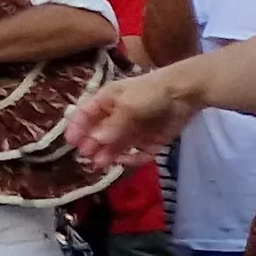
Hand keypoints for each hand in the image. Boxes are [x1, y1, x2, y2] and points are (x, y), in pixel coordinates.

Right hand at [68, 65, 203, 164]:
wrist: (185, 93)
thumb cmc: (150, 92)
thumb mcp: (128, 106)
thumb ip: (112, 126)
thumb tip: (95, 142)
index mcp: (108, 101)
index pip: (86, 114)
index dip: (78, 127)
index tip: (70, 142)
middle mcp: (118, 116)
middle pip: (101, 133)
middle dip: (92, 144)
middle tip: (86, 156)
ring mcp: (134, 129)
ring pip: (117, 145)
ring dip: (108, 153)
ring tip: (100, 163)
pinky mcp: (150, 141)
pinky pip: (137, 154)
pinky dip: (131, 159)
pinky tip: (123, 161)